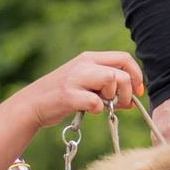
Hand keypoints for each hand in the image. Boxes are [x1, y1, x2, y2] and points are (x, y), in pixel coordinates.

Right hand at [23, 51, 144, 128]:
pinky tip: (89, 110)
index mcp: (89, 58)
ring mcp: (75, 79)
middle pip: (121, 72)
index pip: (124, 58)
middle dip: (128, 91)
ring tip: (103, 105)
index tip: (138, 92)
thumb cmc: (62, 96)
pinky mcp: (68, 95)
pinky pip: (95, 101)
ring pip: (111, 80)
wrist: (32, 104)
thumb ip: (107, 89)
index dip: (137, 75)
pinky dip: (98, 109)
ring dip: (113, 97)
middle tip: (120, 104)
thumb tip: (132, 102)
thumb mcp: (86, 86)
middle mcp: (83, 64)